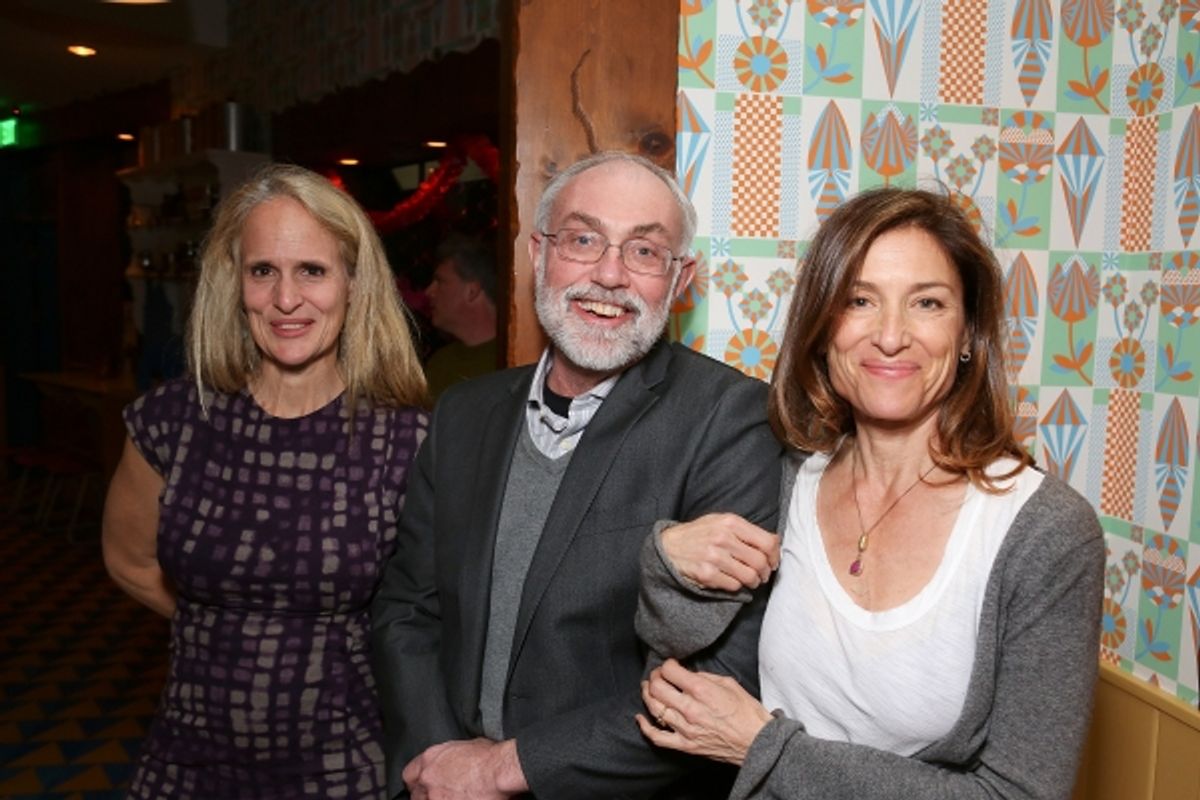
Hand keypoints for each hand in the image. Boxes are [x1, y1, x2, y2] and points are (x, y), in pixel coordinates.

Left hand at [402, 738, 526, 799]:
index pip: (410, 774)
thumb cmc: (489, 757)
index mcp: (430, 758)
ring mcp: (434, 796)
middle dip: (426, 795)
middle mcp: (428, 778)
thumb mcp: (467, 746)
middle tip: (440, 794)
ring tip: (454, 797)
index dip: (419, 782)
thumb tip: (456, 762)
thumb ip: (452, 757)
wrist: (498, 771)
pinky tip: (464, 799)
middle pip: (416, 794)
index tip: (424, 786)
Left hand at [636, 658, 771, 764]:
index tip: (670, 665)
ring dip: (647, 695)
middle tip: (657, 675)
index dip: (667, 664)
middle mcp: (690, 708)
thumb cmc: (747, 712)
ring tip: (647, 689)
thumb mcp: (729, 684)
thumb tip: (688, 674)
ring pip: (654, 709)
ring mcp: (686, 728)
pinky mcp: (686, 745)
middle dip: (654, 677)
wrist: (758, 742)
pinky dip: (645, 727)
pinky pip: (658, 737)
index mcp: (702, 690)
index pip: (670, 671)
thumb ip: (705, 677)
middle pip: (657, 688)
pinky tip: (640, 718)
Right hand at [661, 514, 778, 590]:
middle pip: (760, 562)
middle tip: (762, 575)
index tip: (773, 562)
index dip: (775, 555)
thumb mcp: (720, 521)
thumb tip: (774, 543)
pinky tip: (731, 580)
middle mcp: (723, 538)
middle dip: (765, 572)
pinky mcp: (707, 574)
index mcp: (730, 522)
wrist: (668, 546)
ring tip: (749, 580)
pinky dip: (736, 586)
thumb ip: (745, 530)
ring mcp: (714, 557)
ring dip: (753, 582)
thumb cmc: (698, 534)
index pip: (767, 542)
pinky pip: (734, 586)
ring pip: (749, 576)